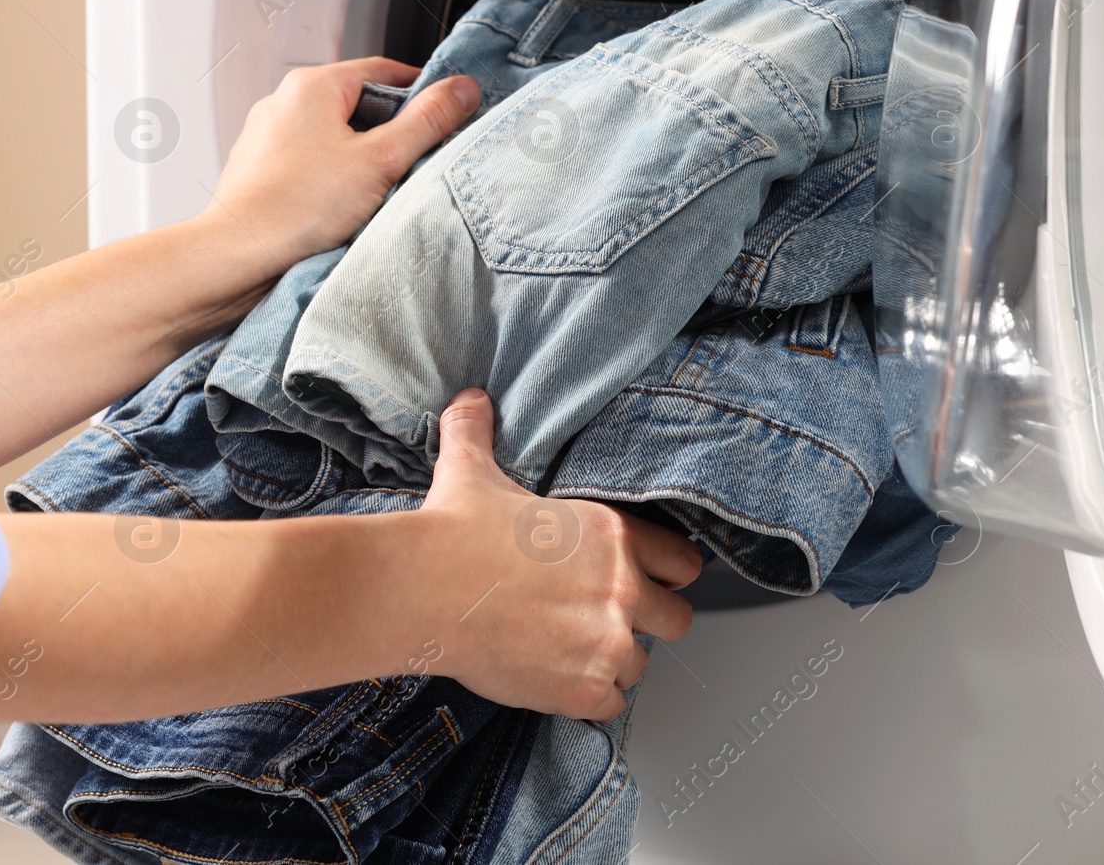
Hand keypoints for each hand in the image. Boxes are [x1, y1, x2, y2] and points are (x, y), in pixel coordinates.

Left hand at [201, 57, 480, 267]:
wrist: (238, 256)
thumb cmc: (296, 208)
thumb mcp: (381, 160)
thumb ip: (428, 121)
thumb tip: (461, 90)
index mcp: (312, 85)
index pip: (385, 71)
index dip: (422, 93)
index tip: (445, 116)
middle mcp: (284, 102)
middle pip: (359, 103)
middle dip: (390, 132)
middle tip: (412, 164)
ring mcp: (269, 136)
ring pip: (334, 135)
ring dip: (361, 159)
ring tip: (373, 193)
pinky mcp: (261, 169)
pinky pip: (310, 163)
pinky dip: (332, 178)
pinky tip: (342, 208)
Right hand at [418, 389, 702, 720]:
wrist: (420, 591)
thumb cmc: (449, 533)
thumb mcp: (471, 469)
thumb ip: (478, 430)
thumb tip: (471, 398)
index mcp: (611, 534)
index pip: (683, 562)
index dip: (664, 573)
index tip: (646, 582)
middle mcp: (622, 588)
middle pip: (676, 619)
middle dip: (646, 623)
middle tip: (602, 623)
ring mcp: (607, 642)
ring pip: (639, 665)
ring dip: (610, 662)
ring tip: (565, 651)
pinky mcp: (584, 688)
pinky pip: (612, 705)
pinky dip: (586, 698)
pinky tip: (553, 678)